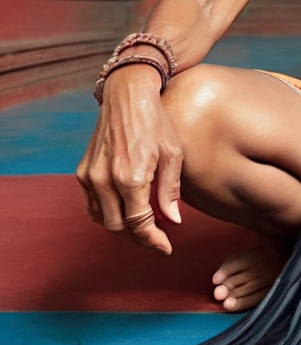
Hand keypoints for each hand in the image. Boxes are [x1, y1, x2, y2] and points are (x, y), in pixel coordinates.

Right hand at [76, 64, 183, 255]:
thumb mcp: (173, 154)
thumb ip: (171, 190)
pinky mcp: (83, 171)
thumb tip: (173, 220)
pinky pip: (92, 204)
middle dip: (138, 238)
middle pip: (118, 227)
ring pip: (101, 219)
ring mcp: (90, 176)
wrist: (128, 96)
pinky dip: (107, 214)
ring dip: (121, 229)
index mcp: (131, 177)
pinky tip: (125, 212)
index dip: (153, 240)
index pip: (139, 224)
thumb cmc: (157, 122)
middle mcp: (105, 180)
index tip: (166, 247)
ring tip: (143, 229)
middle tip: (157, 239)